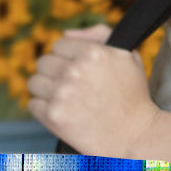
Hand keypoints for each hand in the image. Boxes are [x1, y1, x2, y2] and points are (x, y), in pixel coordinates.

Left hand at [27, 23, 161, 156]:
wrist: (137, 137)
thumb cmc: (134, 97)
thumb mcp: (127, 56)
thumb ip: (99, 34)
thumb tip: (67, 34)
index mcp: (92, 52)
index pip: (59, 44)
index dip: (68, 58)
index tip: (78, 71)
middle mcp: (74, 70)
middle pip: (44, 62)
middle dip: (56, 73)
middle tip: (72, 88)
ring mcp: (61, 94)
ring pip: (34, 82)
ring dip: (47, 91)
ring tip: (66, 101)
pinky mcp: (53, 115)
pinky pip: (33, 105)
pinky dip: (44, 110)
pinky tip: (62, 113)